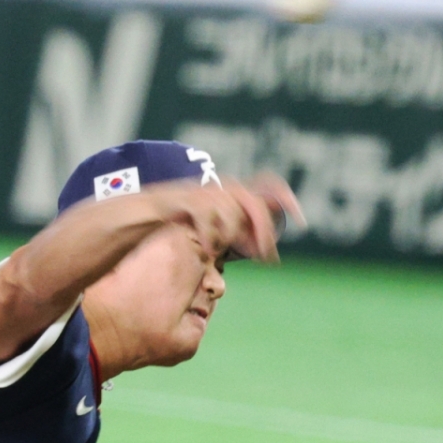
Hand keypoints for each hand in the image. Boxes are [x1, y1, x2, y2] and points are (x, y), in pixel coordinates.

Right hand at [149, 176, 302, 263]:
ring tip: (217, 248)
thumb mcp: (217, 228)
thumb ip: (240, 232)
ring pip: (232, 214)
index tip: (302, 221)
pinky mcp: (188, 201)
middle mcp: (223, 189)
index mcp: (233, 193)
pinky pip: (208, 218)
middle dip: (262, 232)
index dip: (287, 200)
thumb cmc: (180, 224)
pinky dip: (209, 235)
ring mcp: (205, 194)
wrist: (141, 215)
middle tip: (266, 258)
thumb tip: (266, 251)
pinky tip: (205, 246)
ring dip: (228, 235)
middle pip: (253, 206)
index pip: (268, 185)